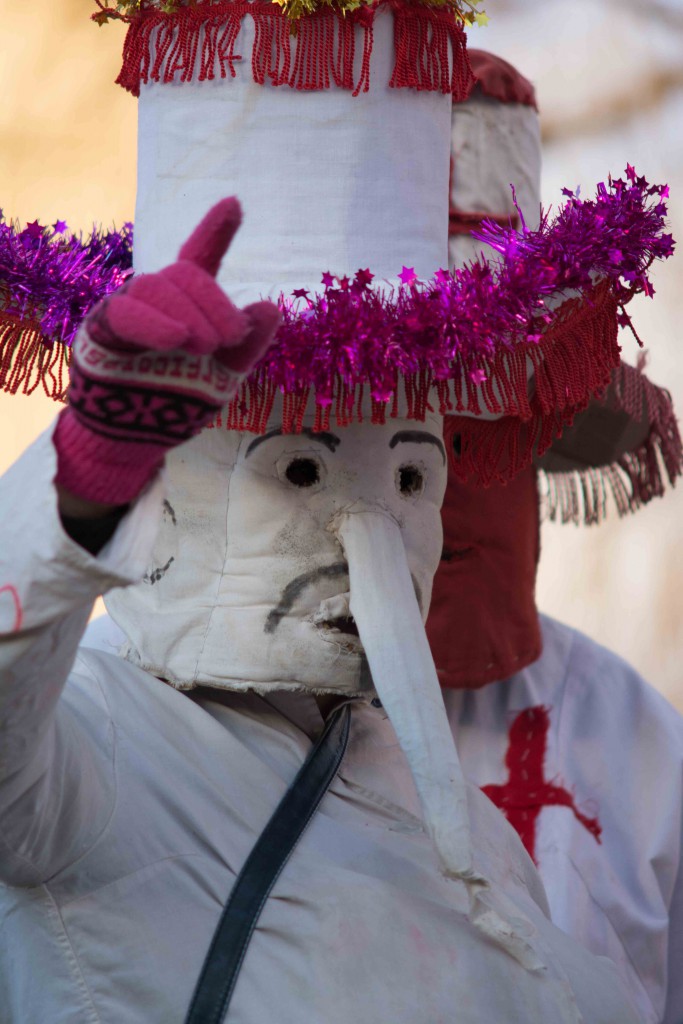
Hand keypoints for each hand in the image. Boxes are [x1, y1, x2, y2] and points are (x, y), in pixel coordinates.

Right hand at [54, 199, 279, 505]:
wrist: (137, 442)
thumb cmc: (178, 404)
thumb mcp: (223, 377)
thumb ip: (246, 346)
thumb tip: (269, 307)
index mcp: (189, 306)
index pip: (200, 259)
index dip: (215, 231)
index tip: (234, 204)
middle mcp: (159, 300)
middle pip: (185, 275)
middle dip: (213, 303)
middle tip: (228, 340)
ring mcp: (129, 311)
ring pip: (156, 286)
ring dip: (187, 313)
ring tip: (202, 346)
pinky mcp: (103, 330)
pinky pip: (126, 312)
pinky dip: (153, 323)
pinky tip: (175, 338)